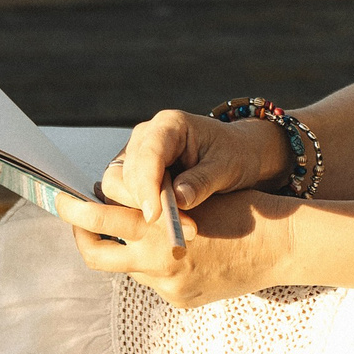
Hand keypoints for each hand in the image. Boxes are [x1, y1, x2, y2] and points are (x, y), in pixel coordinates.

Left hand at [56, 187, 289, 308]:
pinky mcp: (180, 300)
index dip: (73, 208)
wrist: (277, 244)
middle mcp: (156, 258)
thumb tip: (106, 199)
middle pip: (95, 253)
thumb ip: (149, 202)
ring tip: (137, 229)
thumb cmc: (234, 206)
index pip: (96, 217)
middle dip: (80, 235)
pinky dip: (155, 265)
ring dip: (124, 249)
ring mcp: (167, 284)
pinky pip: (153, 281)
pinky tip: (179, 252)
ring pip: (126, 266)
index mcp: (155, 225)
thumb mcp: (185, 194)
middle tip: (74, 220)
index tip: (61, 197)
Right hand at [99, 109, 287, 221]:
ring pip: (116, 186)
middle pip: (124, 172)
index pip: (148, 154)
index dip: (147, 186)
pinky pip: (122, 195)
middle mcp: (145, 136)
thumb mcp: (227, 167)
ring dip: (141, 210)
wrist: (237, 154)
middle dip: (145, 203)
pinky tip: (168, 222)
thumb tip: (179, 200)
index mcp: (169, 124)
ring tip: (180, 226)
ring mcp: (136, 155)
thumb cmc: (235, 155)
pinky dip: (140, 212)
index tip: (154, 216)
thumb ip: (202, 181)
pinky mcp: (134, 174)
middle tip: (179, 228)